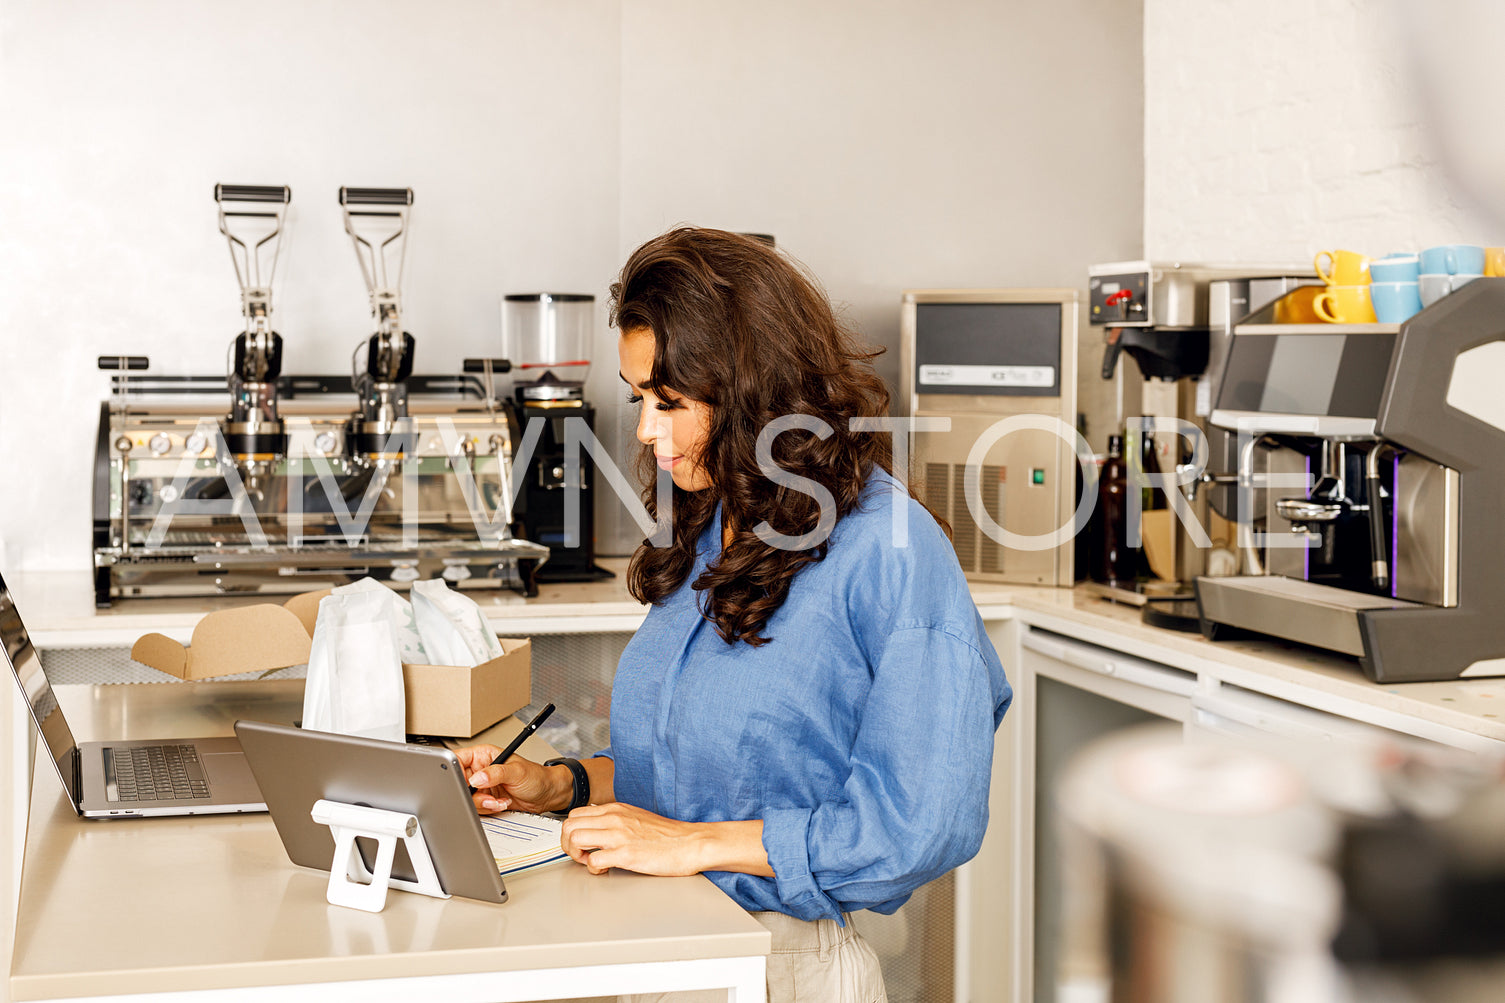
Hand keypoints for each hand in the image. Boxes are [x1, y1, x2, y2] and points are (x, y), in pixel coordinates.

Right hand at [452, 745, 565, 815]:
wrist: (546, 794)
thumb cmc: (536, 776)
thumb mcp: (517, 771)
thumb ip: (495, 773)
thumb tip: (477, 777)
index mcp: (483, 756)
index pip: (458, 759)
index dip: (454, 771)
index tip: (462, 782)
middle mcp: (480, 770)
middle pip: (459, 783)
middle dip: (473, 793)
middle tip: (488, 796)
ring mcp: (482, 786)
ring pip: (467, 798)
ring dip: (483, 803)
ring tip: (499, 801)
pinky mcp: (485, 800)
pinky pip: (477, 808)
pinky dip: (488, 809)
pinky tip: (501, 804)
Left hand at [560, 802, 707, 875]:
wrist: (690, 843)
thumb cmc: (667, 835)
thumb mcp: (636, 817)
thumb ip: (615, 820)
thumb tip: (598, 831)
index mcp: (615, 809)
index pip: (576, 814)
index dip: (573, 832)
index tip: (582, 844)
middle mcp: (613, 818)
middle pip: (569, 825)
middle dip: (568, 843)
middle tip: (581, 855)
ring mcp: (618, 835)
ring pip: (574, 839)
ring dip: (577, 855)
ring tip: (591, 862)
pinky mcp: (626, 854)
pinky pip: (592, 861)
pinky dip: (593, 869)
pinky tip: (605, 870)